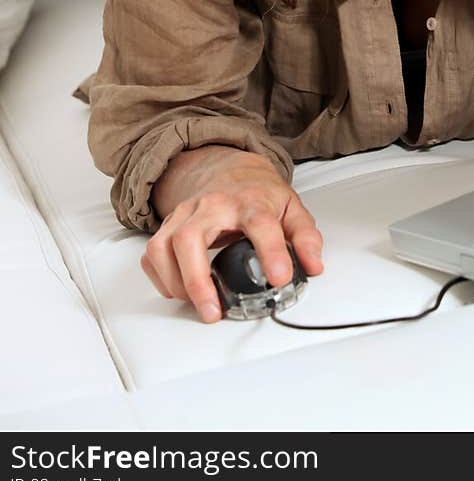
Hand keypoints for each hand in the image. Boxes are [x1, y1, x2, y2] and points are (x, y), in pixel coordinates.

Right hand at [141, 147, 322, 323]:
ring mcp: (185, 214)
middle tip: (214, 311)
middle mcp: (212, 205)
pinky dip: (161, 279)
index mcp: (249, 200)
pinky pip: (152, 255)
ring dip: (177, 283)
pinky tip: (181, 290)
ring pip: (164, 246)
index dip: (271, 251)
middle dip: (198, 280)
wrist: (228, 169)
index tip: (279, 278)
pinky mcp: (168, 225)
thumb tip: (313, 264)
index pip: (259, 223)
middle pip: (191, 237)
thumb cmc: (257, 193)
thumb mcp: (290, 208)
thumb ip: (304, 237)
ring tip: (200, 304)